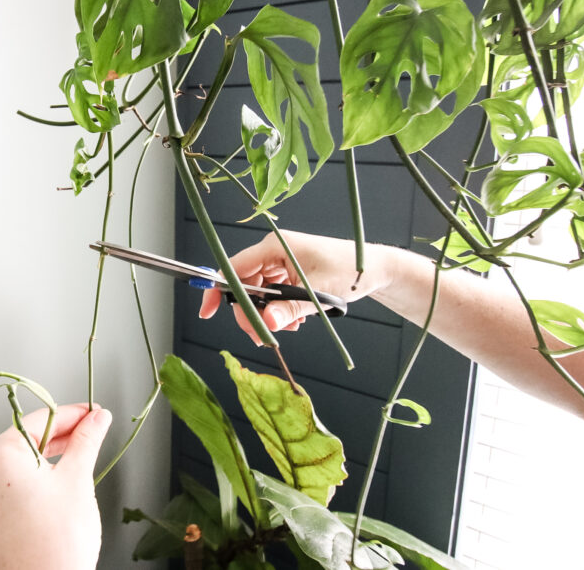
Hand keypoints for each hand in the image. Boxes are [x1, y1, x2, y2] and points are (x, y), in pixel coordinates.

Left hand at [0, 403, 111, 569]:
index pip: (40, 420)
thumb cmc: (53, 548)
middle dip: (57, 443)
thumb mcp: (77, 482)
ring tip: (68, 483)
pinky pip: (0, 504)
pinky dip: (23, 499)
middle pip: (22, 447)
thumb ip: (86, 441)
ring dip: (38, 472)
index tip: (92, 415)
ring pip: (10, 477)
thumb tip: (96, 420)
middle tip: (86, 441)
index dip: (72, 415)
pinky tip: (45, 510)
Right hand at [198, 231, 395, 342]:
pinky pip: (272, 293)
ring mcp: (282, 261)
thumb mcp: (318, 294)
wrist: (375, 268)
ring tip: (287, 328)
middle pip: (244, 284)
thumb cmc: (350, 271)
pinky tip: (293, 322)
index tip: (208, 311)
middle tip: (261, 336)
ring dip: (266, 314)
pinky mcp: (290, 272)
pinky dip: (277, 310)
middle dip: (249, 312)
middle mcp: (274, 251)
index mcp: (276, 246)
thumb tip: (265, 323)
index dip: (219, 290)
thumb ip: (289, 309)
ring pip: (258, 292)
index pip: (235, 267)